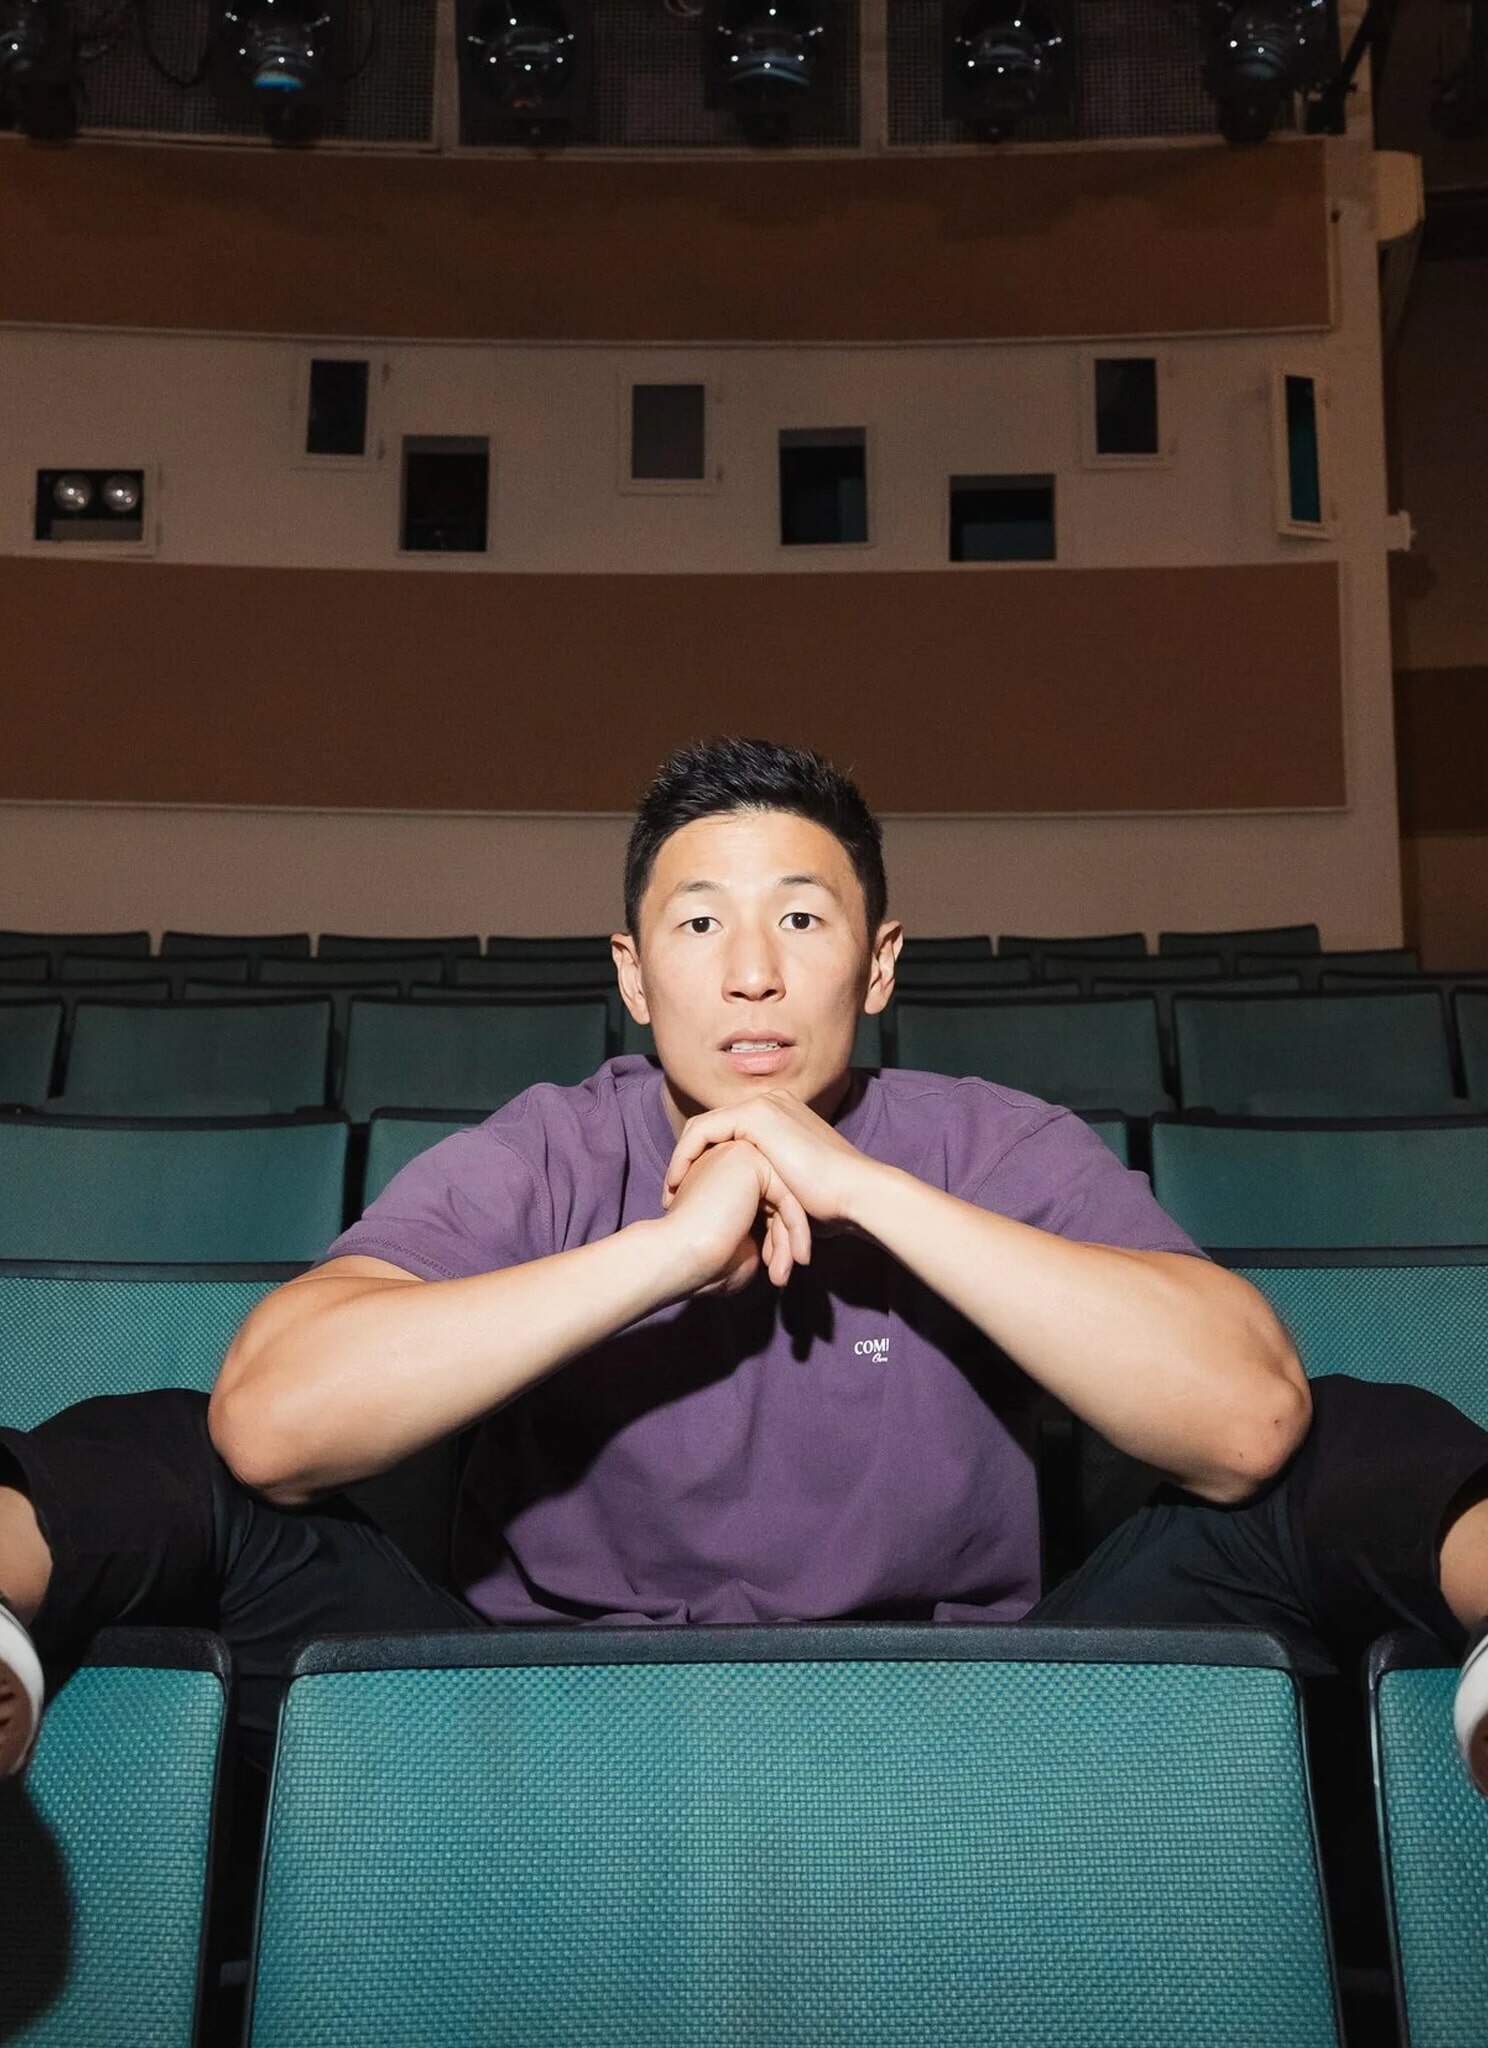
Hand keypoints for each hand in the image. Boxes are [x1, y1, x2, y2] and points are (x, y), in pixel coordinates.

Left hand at [662, 1090, 868, 1229]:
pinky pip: (703, 1131)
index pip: (726, 1132)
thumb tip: (753, 1208)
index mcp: (779, 1117)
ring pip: (702, 1128)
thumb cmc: (830, 1203)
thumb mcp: (791, 1187)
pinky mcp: (756, 1115)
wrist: (855, 1195)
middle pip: (711, 1127)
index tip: (687, 1195)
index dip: (702, 1162)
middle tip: (670, 1194)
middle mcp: (770, 1103)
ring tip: (670, 1193)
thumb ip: (769, 1184)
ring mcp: (764, 1105)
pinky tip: (678, 1182)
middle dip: (685, 1161)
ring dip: (680, 1160)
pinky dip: (685, 1156)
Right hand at [662, 1138, 812, 1294]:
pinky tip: (795, 1258)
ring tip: (782, 1276)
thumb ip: (763, 1233)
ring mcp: (738, 1155)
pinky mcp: (750, 1160)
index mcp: (719, 1179)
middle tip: (780, 1278)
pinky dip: (796, 1230)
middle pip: (776, 1201)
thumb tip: (788, 1236)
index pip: (763, 1207)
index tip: (774, 1275)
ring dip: (788, 1241)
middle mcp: (727, 1160)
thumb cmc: (701, 1262)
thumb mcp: (741, 1246)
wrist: (677, 1256)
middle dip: (783, 1242)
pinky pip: (788, 1197)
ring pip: (785, 1199)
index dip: (774, 1242)